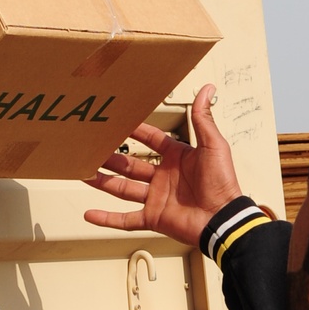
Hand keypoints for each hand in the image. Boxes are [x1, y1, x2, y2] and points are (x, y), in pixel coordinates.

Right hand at [82, 84, 242, 244]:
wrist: (223, 220)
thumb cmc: (222, 183)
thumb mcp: (213, 145)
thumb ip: (203, 119)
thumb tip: (206, 89)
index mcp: (176, 157)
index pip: (149, 138)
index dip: (133, 129)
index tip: (116, 119)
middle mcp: (163, 177)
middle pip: (130, 164)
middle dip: (111, 156)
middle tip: (93, 146)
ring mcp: (156, 198)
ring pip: (122, 188)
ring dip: (103, 182)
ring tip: (85, 173)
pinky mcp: (153, 218)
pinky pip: (125, 219)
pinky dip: (107, 219)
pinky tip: (91, 214)